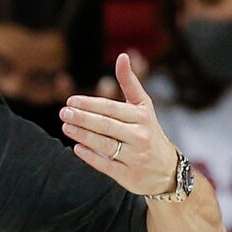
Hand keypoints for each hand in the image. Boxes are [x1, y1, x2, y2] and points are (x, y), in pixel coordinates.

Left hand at [61, 54, 184, 196]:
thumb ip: (130, 83)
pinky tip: (76, 148)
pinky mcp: (129, 176)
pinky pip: (106, 165)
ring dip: (83, 135)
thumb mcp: (144, 107)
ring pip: (105, 145)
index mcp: (142, 117)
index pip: (112, 108)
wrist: (167, 170)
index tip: (71, 100)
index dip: (90, 104)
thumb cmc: (149, 132)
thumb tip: (122, 56)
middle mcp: (140, 136)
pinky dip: (91, 157)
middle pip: (106, 125)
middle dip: (83, 118)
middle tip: (64, 112)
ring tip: (66, 127)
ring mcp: (135, 157)